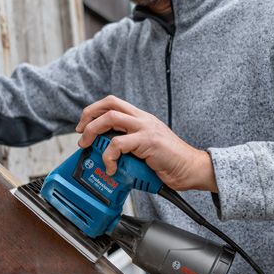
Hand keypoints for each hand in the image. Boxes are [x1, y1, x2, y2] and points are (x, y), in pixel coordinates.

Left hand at [75, 95, 217, 191]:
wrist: (191, 169)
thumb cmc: (170, 163)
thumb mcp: (145, 150)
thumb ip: (129, 147)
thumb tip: (105, 155)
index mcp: (142, 119)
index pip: (114, 103)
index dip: (95, 111)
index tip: (84, 126)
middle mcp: (143, 119)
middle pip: (109, 104)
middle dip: (89, 116)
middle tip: (82, 134)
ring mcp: (146, 128)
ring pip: (110, 118)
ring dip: (93, 131)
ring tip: (89, 146)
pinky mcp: (148, 141)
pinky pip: (118, 143)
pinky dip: (108, 156)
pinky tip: (111, 167)